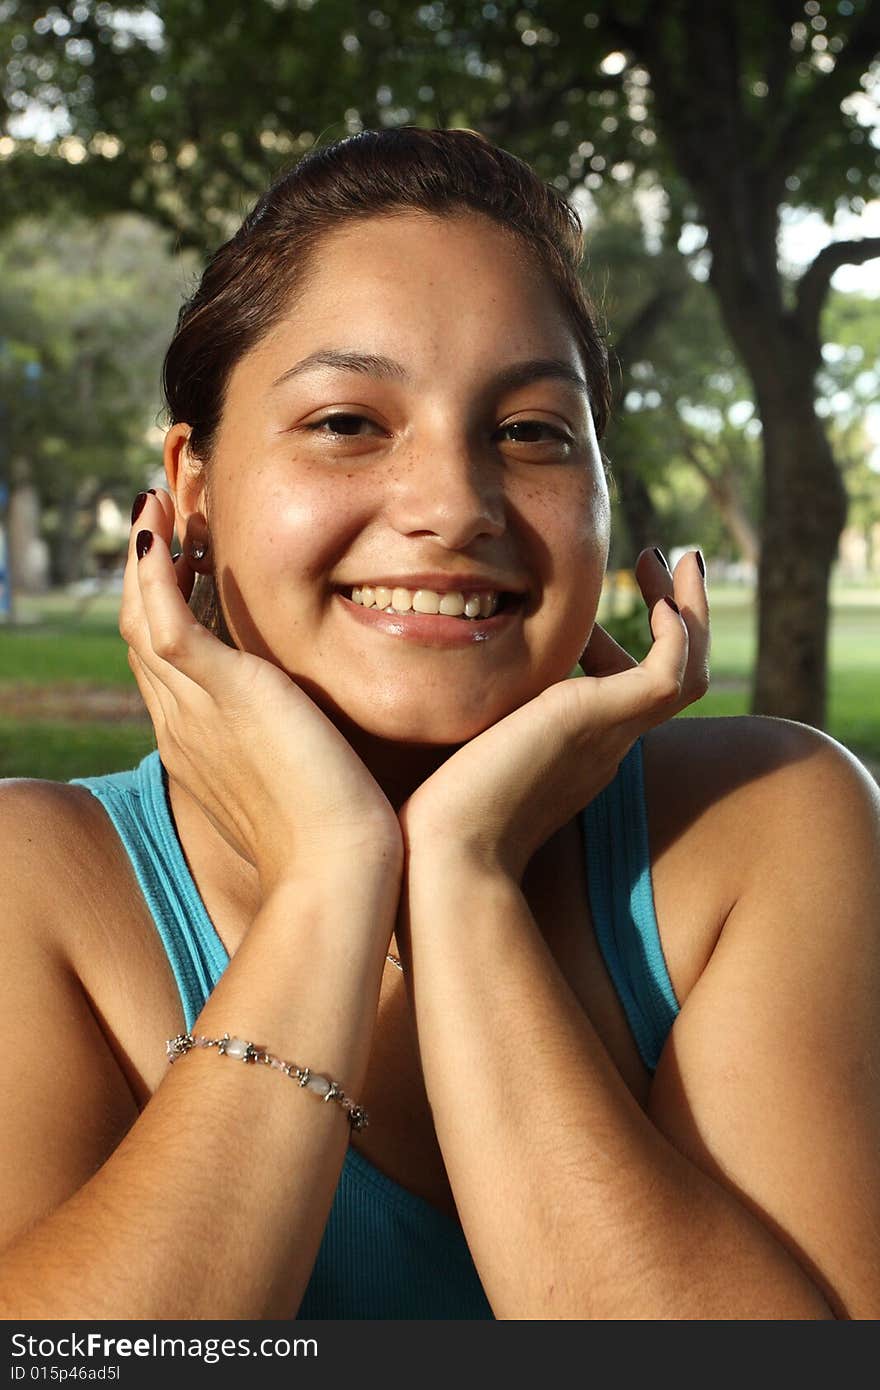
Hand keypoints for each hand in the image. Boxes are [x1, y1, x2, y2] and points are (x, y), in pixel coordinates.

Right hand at [120, 491, 402, 896]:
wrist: (340, 872)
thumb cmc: (338, 841)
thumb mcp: (306, 781)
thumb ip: (298, 748)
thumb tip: (325, 736)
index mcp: (199, 746)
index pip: (167, 667)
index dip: (166, 613)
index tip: (187, 566)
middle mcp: (183, 725)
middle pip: (142, 636)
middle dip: (146, 576)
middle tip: (162, 520)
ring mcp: (196, 709)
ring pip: (143, 619)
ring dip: (144, 559)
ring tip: (157, 507)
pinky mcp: (224, 694)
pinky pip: (165, 621)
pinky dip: (153, 571)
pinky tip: (159, 529)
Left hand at [398, 548, 709, 881]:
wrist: (446, 850)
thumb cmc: (436, 811)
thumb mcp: (462, 742)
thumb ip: (471, 713)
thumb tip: (440, 675)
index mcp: (577, 752)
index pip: (619, 693)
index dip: (611, 646)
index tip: (584, 616)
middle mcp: (604, 744)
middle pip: (673, 680)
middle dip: (672, 617)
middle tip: (658, 560)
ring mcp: (610, 734)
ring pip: (687, 674)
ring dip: (689, 613)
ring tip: (676, 556)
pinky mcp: (602, 720)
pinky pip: (671, 675)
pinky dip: (679, 633)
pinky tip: (663, 594)